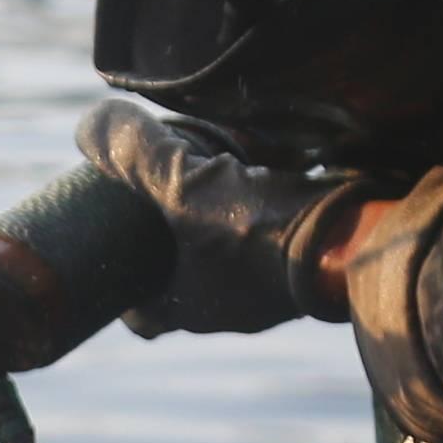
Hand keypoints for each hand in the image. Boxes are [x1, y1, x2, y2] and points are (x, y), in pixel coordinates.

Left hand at [77, 96, 371, 337]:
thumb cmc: (260, 229)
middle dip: (168, 254)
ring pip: (230, 268)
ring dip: (215, 235)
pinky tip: (258, 179)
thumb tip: (88, 126)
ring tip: (204, 188)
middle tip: (154, 212)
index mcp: (192, 306)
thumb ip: (136, 154)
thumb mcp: (183, 185)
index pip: (142, 317)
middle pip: (185, 288)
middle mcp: (232, 309)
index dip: (122, 292)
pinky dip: (260, 220)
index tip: (109, 254)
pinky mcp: (307, 265)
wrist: (354, 242)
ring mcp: (272, 291)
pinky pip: (272, 247)